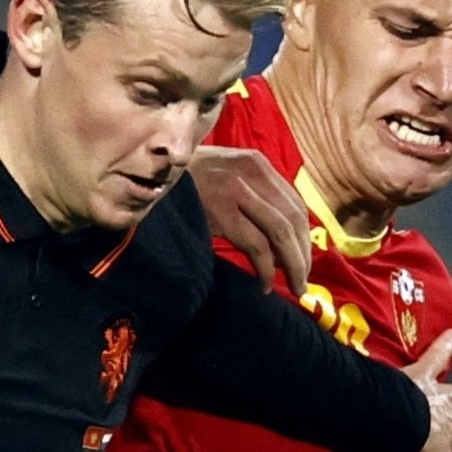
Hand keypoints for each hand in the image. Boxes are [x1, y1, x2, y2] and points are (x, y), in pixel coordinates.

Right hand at [190, 142, 312, 295]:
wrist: (147, 174)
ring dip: (293, 265)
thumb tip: (280, 243)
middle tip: (303, 283)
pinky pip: (256, 245)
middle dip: (303, 255)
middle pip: (293, 219)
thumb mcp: (225, 177)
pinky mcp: (220, 209)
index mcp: (256, 164)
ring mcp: (235, 189)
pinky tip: (264, 284)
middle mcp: (251, 172)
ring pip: (280, 233)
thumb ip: (253, 197)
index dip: (304, 237)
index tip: (305, 262)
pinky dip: (266, 269)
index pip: (295, 203)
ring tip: (295, 288)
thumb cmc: (185, 183)